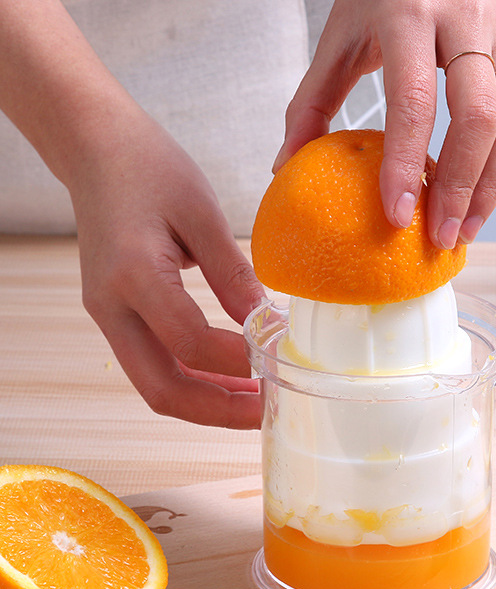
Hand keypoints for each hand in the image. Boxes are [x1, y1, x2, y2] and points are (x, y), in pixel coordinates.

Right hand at [70, 113, 264, 428]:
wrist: (96, 150)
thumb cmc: (148, 168)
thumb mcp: (202, 213)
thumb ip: (233, 275)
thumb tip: (265, 326)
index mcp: (133, 275)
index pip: (191, 344)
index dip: (240, 362)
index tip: (281, 361)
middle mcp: (111, 307)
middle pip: (163, 390)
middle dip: (220, 411)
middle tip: (269, 413)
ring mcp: (108, 316)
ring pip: (157, 386)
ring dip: (208, 403)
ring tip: (257, 403)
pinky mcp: (117, 315)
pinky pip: (155, 365)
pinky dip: (194, 380)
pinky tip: (230, 378)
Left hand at [274, 0, 495, 248]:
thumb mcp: (342, 34)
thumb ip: (314, 99)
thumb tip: (286, 164)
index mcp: (410, 13)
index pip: (414, 100)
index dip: (405, 163)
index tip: (397, 215)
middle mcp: (467, 17)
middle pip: (478, 117)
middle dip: (460, 187)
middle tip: (440, 238)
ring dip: (490, 186)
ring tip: (464, 230)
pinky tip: (477, 197)